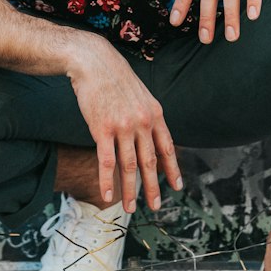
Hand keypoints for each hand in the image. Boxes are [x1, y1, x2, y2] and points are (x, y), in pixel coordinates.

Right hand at [66, 36, 182, 213]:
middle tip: (155, 206)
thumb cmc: (115, 78)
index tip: (176, 186)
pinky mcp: (102, 129)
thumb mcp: (141, 94)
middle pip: (149, 161)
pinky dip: (107, 181)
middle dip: (153, 187)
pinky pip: (106, 161)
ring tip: (129, 208)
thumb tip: (152, 135)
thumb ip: (147, 116)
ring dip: (130, 190)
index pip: (167, 147)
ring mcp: (122, 126)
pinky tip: (107, 196)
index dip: (172, 168)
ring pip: (129, 166)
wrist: (94, 62)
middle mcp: (142, 122)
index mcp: (154, 114)